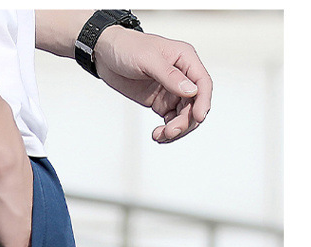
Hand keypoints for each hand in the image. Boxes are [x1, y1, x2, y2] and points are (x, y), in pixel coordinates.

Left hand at [93, 26, 212, 142]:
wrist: (106, 55)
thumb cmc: (128, 47)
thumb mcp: (148, 59)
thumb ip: (170, 76)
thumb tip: (191, 91)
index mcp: (185, 59)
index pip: (202, 83)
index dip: (203, 101)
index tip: (198, 117)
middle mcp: (182, 76)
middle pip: (194, 104)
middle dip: (185, 121)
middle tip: (170, 131)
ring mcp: (171, 91)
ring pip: (183, 116)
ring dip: (175, 129)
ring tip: (160, 136)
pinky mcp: (160, 102)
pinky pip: (170, 120)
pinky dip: (166, 131)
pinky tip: (157, 135)